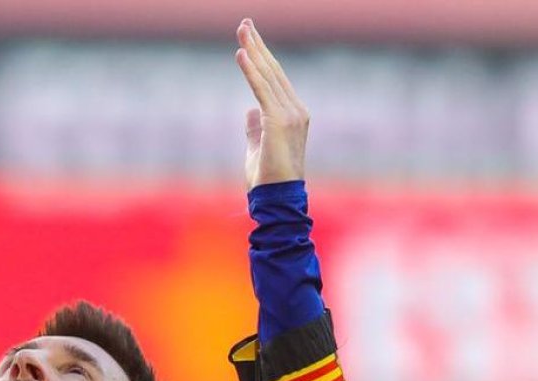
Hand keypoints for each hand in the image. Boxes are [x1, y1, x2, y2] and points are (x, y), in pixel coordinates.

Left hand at [234, 19, 307, 190]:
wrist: (277, 198)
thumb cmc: (267, 179)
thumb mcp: (258, 148)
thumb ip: (255, 128)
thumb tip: (249, 110)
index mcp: (292, 114)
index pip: (274, 79)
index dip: (261, 58)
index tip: (249, 39)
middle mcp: (296, 110)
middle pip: (273, 71)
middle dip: (258, 45)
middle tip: (245, 23)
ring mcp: (290, 114)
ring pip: (267, 76)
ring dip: (254, 50)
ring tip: (242, 30)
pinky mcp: (278, 121)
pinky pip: (261, 90)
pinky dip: (251, 70)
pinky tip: (241, 53)